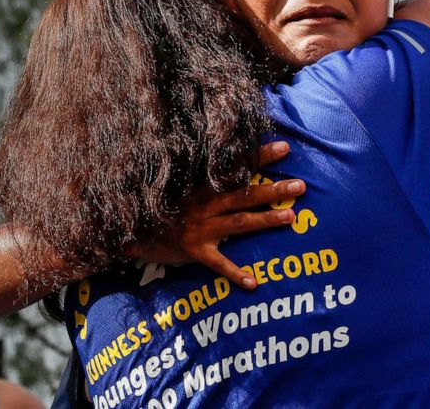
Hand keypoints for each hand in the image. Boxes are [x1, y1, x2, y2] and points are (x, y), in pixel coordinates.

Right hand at [125, 141, 304, 288]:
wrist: (129, 230)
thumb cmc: (163, 207)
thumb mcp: (184, 187)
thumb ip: (208, 179)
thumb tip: (238, 165)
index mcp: (204, 186)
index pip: (237, 168)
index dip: (260, 157)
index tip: (285, 147)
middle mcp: (204, 204)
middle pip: (244, 195)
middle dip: (273, 190)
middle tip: (300, 186)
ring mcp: (200, 228)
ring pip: (238, 223)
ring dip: (265, 220)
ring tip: (290, 217)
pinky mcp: (194, 251)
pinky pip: (218, 264)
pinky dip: (235, 273)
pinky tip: (253, 283)